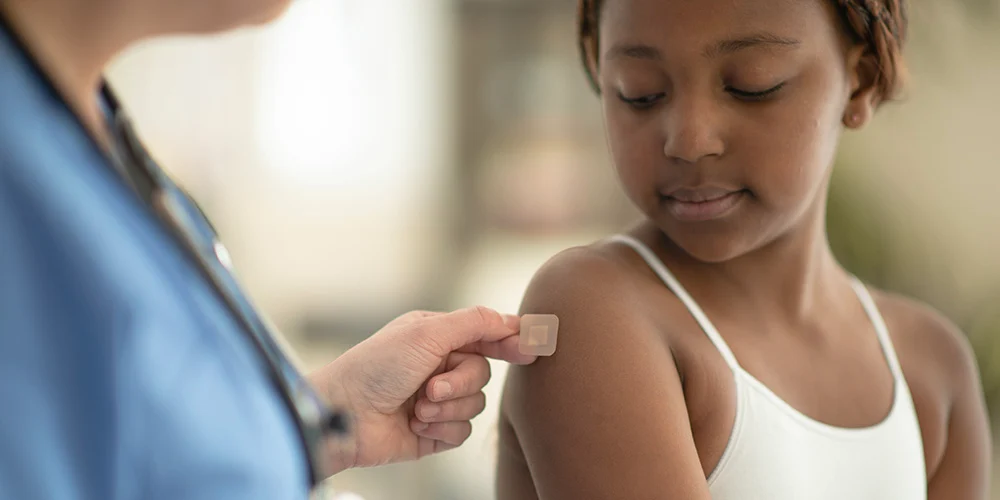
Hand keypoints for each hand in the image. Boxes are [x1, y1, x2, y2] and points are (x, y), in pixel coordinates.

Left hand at [308, 306, 535, 474]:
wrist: (346, 415)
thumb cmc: (376, 367)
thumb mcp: (426, 332)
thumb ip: (474, 323)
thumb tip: (512, 319)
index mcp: (436, 336)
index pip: (485, 334)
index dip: (510, 340)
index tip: (533, 347)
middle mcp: (438, 366)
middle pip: (482, 373)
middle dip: (459, 382)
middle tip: (431, 386)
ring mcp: (436, 400)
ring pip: (475, 404)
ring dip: (446, 407)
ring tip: (417, 407)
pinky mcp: (434, 431)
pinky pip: (463, 431)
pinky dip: (442, 428)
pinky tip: (417, 425)